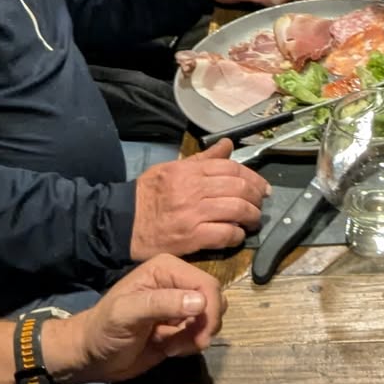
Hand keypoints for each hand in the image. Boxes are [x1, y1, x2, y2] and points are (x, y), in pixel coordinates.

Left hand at [54, 255, 226, 382]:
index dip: (210, 309)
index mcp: (166, 269)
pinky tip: (168, 349)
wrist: (91, 357)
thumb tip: (200, 302)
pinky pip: (200, 335)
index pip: (206, 284)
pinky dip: (190, 345)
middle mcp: (177, 284)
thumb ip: (161, 304)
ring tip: (171, 346)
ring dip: (196, 337)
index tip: (201, 336)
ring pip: (210, 318)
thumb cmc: (103, 330)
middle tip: (187, 344)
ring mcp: (179, 307)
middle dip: (205, 325)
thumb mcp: (126, 313)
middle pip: (214, 300)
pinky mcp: (179, 328)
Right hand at [131, 141, 270, 259]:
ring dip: (251, 216)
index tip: (261, 186)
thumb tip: (227, 145)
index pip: (231, 168)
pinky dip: (236, 235)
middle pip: (238, 188)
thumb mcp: (172, 168)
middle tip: (260, 203)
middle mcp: (194, 190)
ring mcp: (194, 215)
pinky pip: (224, 234)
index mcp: (189, 171)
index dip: (252, 177)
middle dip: (256, 196)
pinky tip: (237, 235)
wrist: (122, 223)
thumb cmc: (148, 195)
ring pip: (236, 210)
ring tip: (253, 220)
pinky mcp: (192, 238)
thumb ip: (202, 159)